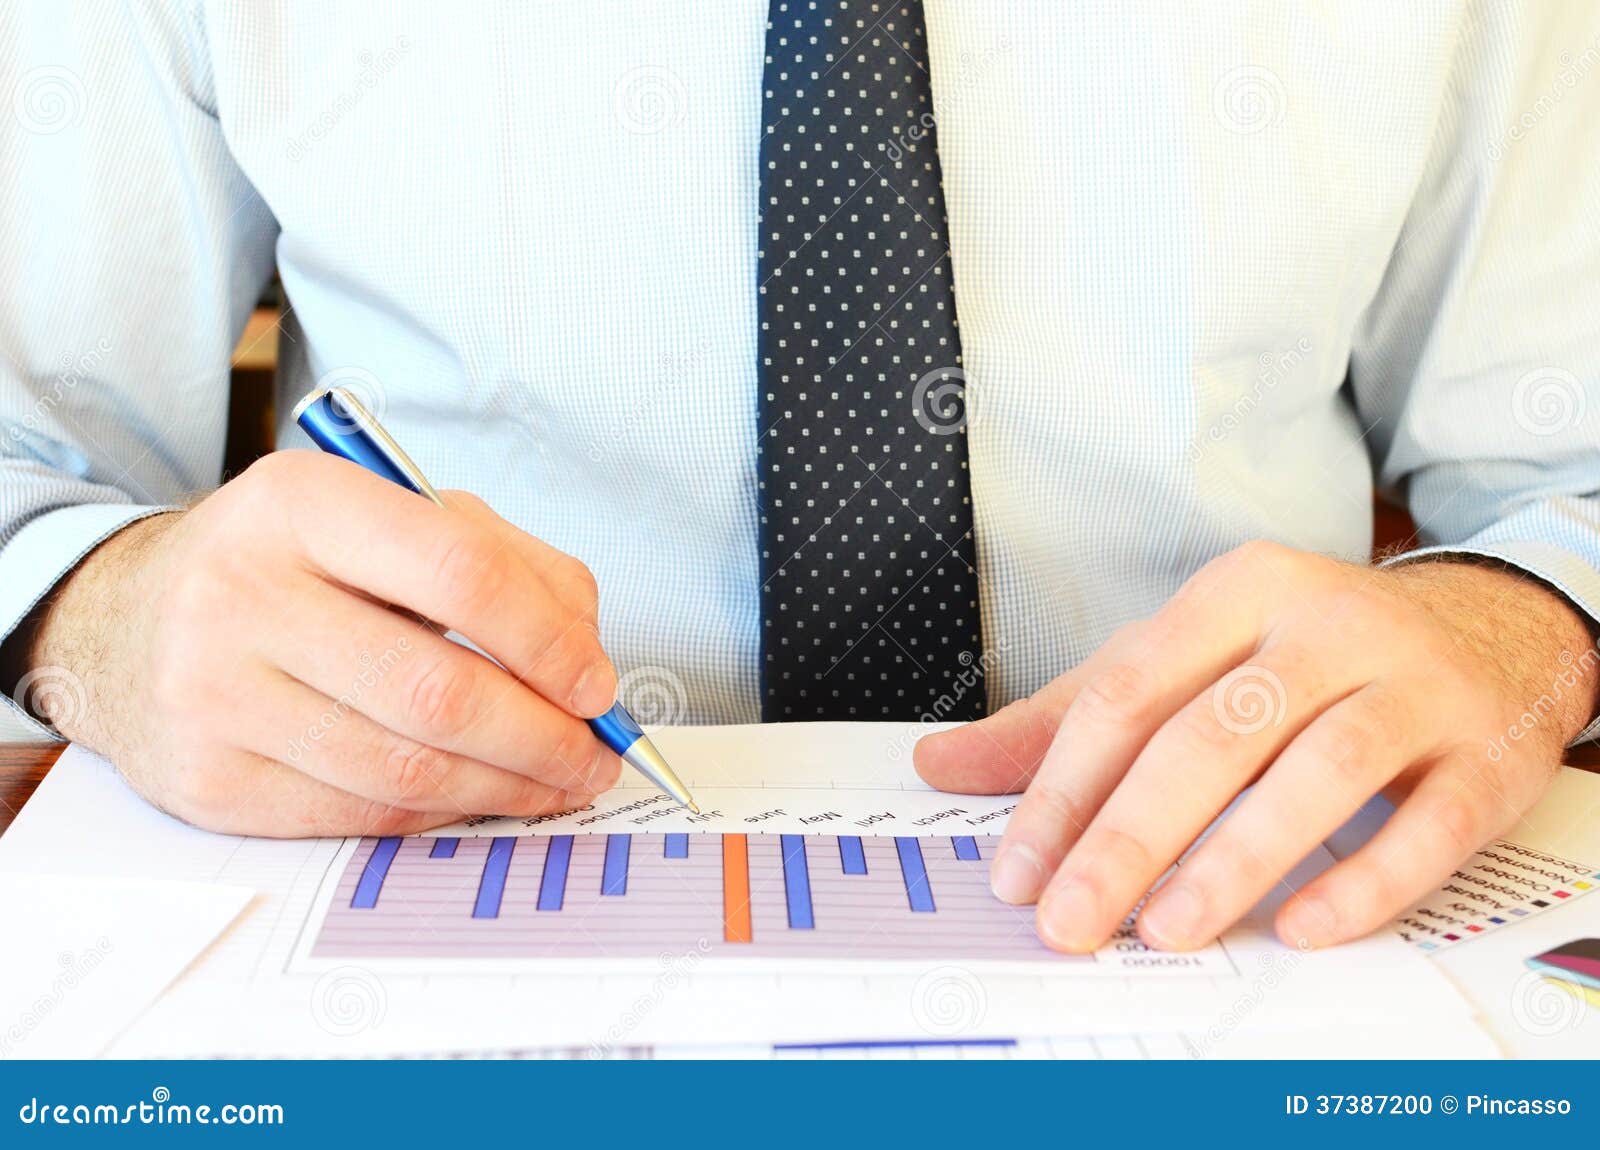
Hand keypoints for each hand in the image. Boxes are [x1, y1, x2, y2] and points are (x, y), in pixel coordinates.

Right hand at [21, 451, 621, 835]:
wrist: (129, 623)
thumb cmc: (295, 566)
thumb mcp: (395, 520)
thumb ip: (512, 565)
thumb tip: (588, 660)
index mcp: (304, 503)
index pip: (460, 572)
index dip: (549, 641)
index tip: (597, 685)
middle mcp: (242, 591)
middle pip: (437, 690)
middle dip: (543, 736)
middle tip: (595, 755)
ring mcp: (213, 692)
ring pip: (404, 767)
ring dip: (506, 787)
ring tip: (555, 781)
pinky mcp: (208, 779)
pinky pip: (359, 813)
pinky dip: (440, 811)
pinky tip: (478, 794)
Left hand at [915, 542, 1598, 950]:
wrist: (1490, 626)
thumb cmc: (1307, 651)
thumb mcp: (1186, 658)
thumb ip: (1068, 716)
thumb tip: (940, 764)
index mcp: (1237, 592)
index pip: (1130, 692)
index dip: (1064, 787)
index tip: (1018, 870)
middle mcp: (1325, 625)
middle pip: (1210, 734)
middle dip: (1129, 836)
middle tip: (1071, 919)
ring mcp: (1413, 684)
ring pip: (1317, 771)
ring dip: (1235, 858)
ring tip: (1167, 928)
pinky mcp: (1486, 750)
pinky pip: (1427, 822)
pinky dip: (1364, 879)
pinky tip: (1303, 924)